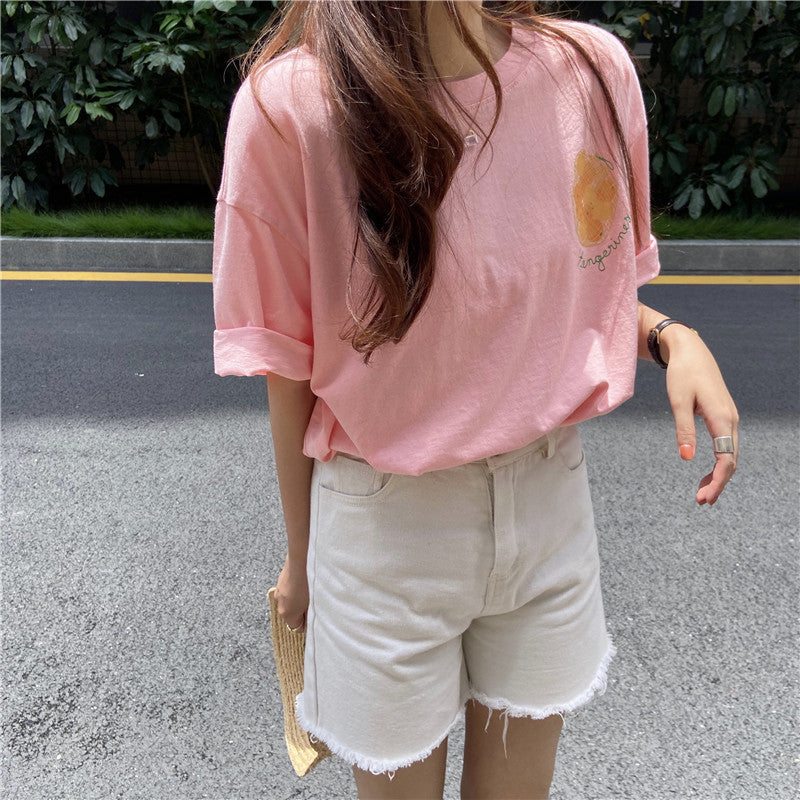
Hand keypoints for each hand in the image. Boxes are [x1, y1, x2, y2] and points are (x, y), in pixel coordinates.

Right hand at [275, 555, 308, 630]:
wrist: (302, 560)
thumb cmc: (309, 582)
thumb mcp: (313, 602)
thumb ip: (310, 614)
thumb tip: (311, 619)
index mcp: (286, 613)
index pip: (295, 628)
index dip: (305, 624)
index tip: (313, 618)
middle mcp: (279, 604)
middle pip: (290, 615)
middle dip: (300, 612)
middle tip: (312, 604)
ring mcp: (278, 591)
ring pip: (288, 602)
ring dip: (296, 600)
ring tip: (308, 592)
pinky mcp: (279, 581)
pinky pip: (287, 591)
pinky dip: (293, 591)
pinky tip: (303, 583)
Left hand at [662, 325, 737, 505]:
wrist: (691, 351)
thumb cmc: (683, 374)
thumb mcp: (678, 401)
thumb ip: (684, 430)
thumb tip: (685, 458)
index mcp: (722, 418)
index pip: (726, 459)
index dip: (716, 481)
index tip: (703, 497)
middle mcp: (731, 420)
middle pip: (731, 460)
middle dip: (718, 483)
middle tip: (700, 502)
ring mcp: (729, 418)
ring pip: (729, 454)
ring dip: (718, 475)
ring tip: (701, 493)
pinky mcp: (723, 417)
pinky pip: (725, 446)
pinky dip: (718, 463)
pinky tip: (704, 473)